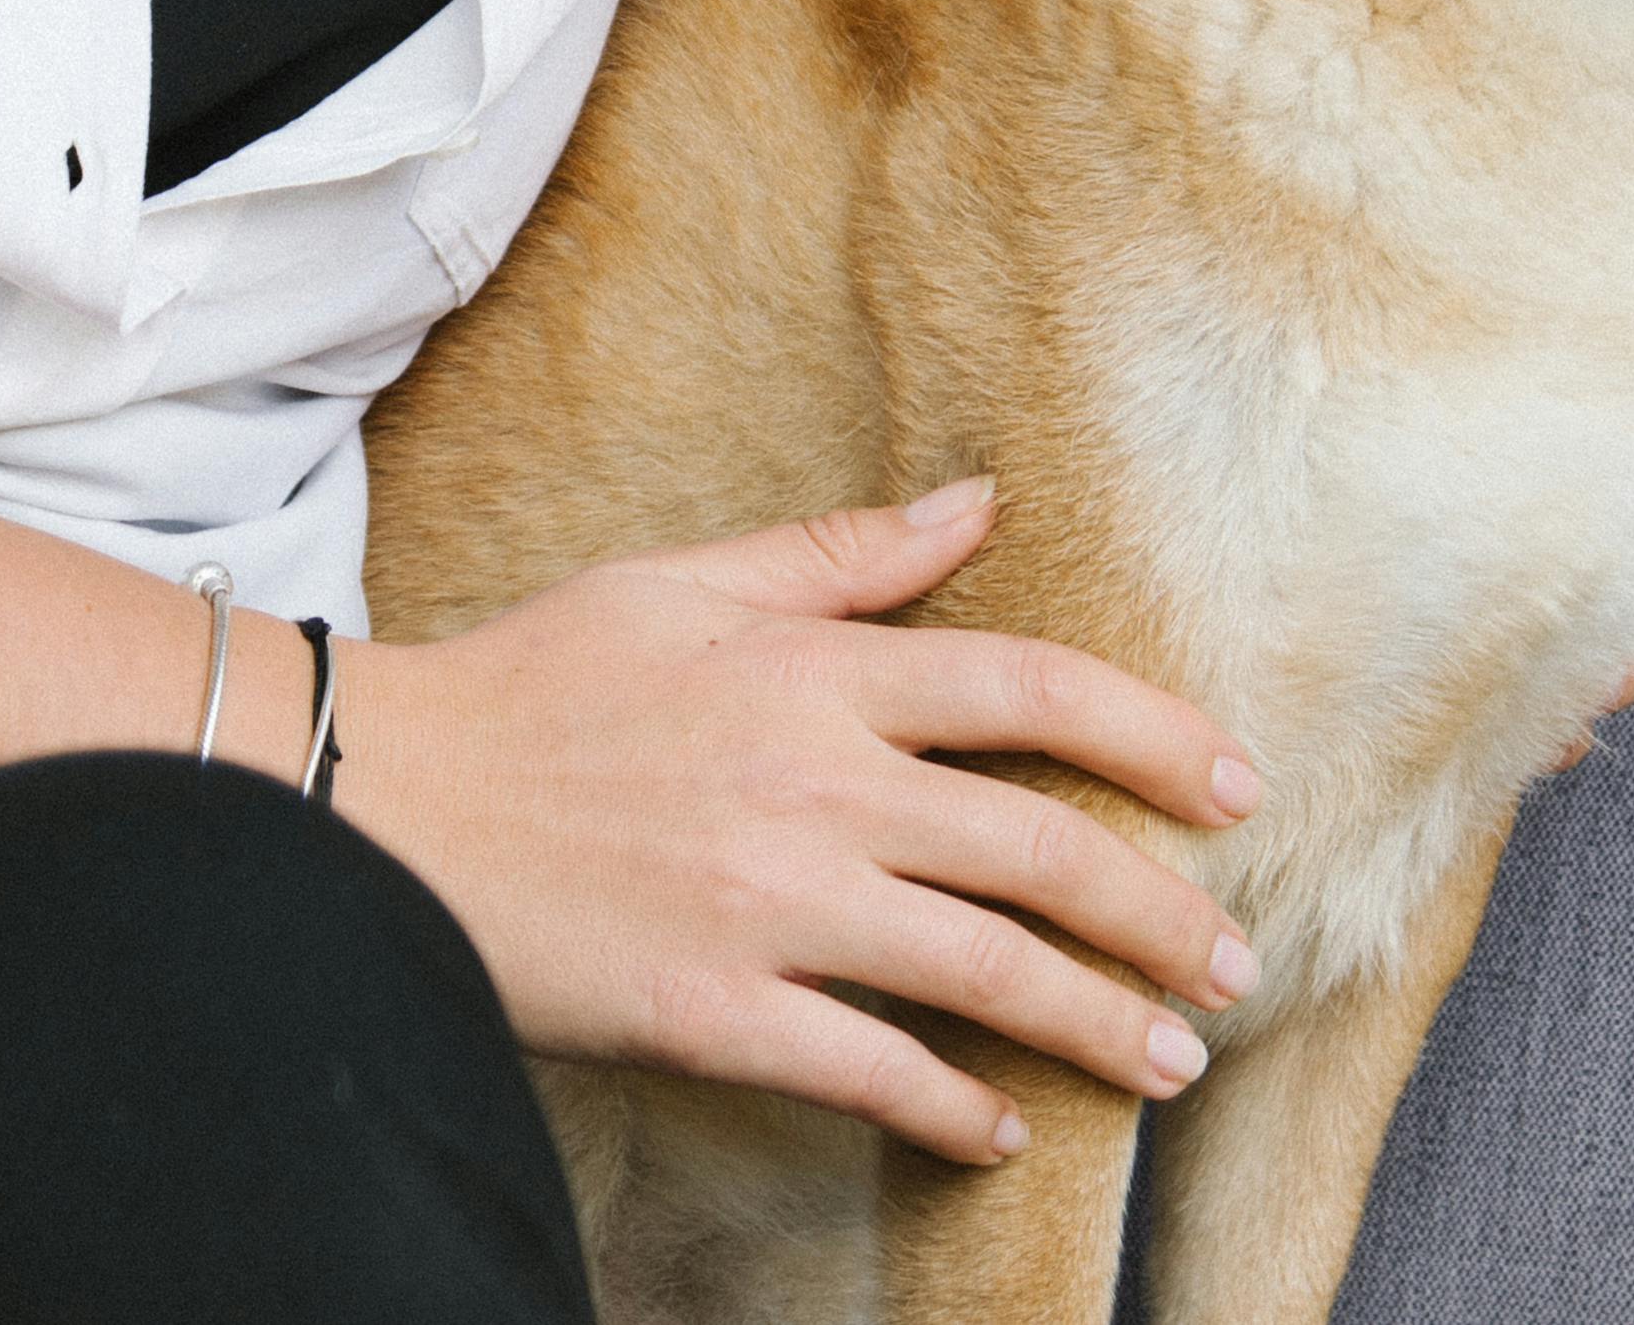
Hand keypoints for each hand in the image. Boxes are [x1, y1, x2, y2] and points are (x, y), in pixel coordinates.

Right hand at [332, 478, 1261, 1165]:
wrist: (394, 805)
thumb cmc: (538, 681)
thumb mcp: (686, 583)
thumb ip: (843, 554)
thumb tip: (980, 501)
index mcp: (814, 673)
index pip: (1029, 689)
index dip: (1149, 735)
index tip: (1235, 784)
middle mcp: (817, 787)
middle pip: (1036, 847)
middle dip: (1159, 910)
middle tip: (1238, 960)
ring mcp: (772, 907)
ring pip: (982, 971)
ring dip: (1096, 1021)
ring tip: (1171, 1059)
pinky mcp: (718, 1013)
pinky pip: (871, 1073)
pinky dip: (953, 1108)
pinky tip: (1005, 1132)